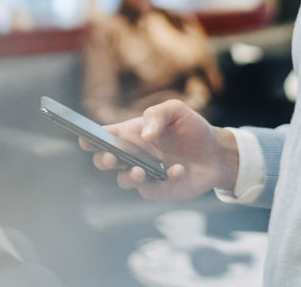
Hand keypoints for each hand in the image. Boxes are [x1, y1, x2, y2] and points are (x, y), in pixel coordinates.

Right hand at [79, 100, 236, 201]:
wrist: (216, 152)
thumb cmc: (192, 128)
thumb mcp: (177, 111)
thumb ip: (158, 114)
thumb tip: (145, 134)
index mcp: (131, 134)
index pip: (104, 136)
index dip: (89, 138)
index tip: (85, 139)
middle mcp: (133, 155)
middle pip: (104, 161)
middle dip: (102, 160)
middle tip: (111, 158)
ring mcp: (144, 174)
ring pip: (123, 180)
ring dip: (129, 176)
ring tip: (142, 171)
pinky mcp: (158, 190)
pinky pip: (151, 190)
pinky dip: (163, 181)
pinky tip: (177, 170)